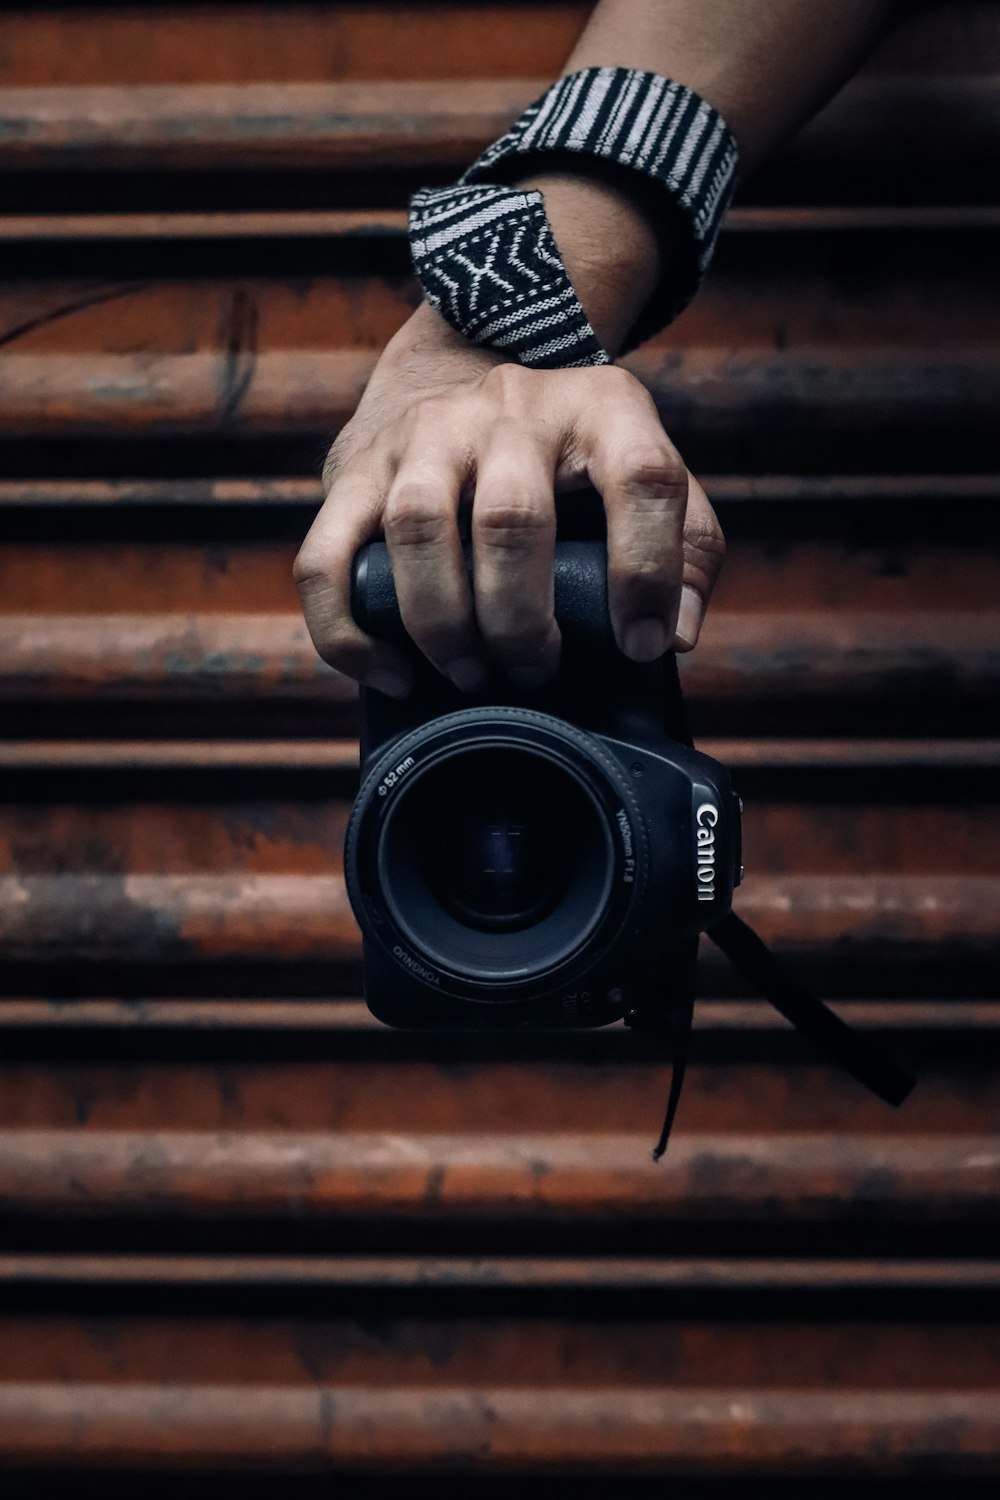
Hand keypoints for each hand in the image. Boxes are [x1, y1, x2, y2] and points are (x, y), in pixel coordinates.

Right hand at [294, 303, 724, 696]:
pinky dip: (348, 630)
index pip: (641, 477)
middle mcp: (507, 408)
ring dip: (442, 622)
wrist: (462, 370)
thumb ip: (685, 546)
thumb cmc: (571, 459)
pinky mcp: (353, 472)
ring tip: (470, 675)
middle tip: (536, 669)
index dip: (648, 570)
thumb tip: (670, 637)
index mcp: (600, 406)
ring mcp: (421, 435)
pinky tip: (389, 673)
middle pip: (512, 519)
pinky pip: (326, 558)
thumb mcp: (644, 470)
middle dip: (523, 619)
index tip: (645, 645)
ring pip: (417, 528)